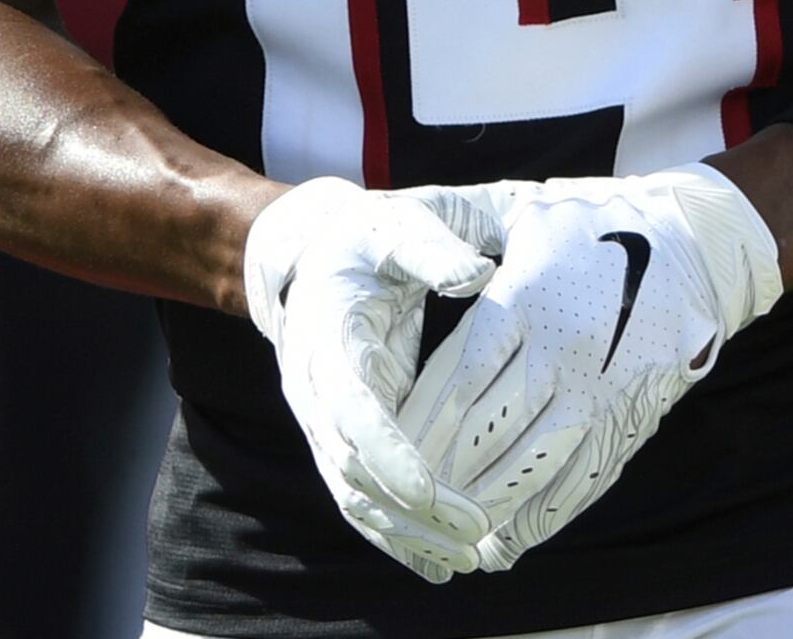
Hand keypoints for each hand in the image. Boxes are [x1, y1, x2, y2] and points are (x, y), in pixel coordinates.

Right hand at [241, 176, 512, 580]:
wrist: (315, 256)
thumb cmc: (366, 240)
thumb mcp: (397, 229)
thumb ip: (433, 250)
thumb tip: (478, 273)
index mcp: (326, 344)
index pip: (351, 412)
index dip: (387, 454)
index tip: (429, 490)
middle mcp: (315, 395)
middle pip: (354, 471)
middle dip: (412, 511)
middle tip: (474, 533)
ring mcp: (325, 424)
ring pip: (357, 498)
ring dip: (407, 535)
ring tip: (467, 561)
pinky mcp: (345, 439)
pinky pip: (365, 498)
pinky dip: (397, 534)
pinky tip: (439, 563)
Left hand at [394, 167, 784, 570]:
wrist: (698, 243)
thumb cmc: (597, 224)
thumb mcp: (527, 215)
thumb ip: (467, 247)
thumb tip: (416, 276)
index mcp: (528, 297)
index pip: (461, 377)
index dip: (422, 423)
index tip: (389, 452)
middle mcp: (562, 348)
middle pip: (489, 428)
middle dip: (444, 473)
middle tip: (409, 503)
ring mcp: (601, 388)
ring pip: (534, 463)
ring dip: (488, 504)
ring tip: (452, 531)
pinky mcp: (632, 415)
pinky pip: (583, 479)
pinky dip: (543, 516)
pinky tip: (510, 539)